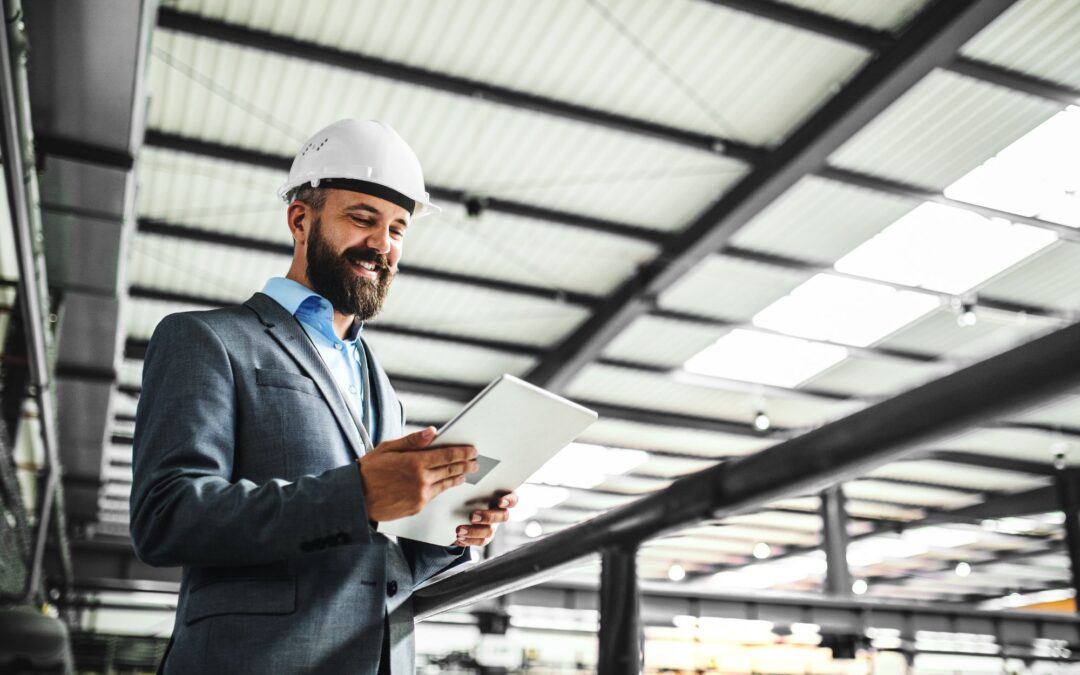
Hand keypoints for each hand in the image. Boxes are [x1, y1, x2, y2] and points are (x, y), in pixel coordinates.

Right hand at [358, 427, 477, 521]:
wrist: (356, 498)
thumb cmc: (369, 471)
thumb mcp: (388, 448)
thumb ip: (412, 441)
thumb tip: (432, 432)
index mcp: (414, 462)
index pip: (446, 455)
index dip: (462, 452)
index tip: (472, 450)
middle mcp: (421, 480)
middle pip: (450, 469)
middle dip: (465, 464)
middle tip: (475, 461)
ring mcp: (420, 495)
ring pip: (445, 483)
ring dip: (458, 477)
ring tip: (465, 472)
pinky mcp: (417, 507)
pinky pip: (435, 495)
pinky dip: (444, 487)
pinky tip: (448, 484)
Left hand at [453, 491, 517, 546]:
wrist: (461, 508)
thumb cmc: (471, 493)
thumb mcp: (474, 489)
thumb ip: (476, 486)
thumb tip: (466, 478)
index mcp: (501, 499)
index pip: (513, 499)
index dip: (509, 501)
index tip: (500, 501)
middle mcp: (500, 513)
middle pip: (502, 517)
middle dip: (488, 517)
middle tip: (472, 516)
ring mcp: (494, 526)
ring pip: (490, 532)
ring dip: (474, 532)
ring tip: (459, 530)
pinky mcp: (485, 537)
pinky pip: (480, 541)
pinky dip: (468, 540)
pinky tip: (458, 538)